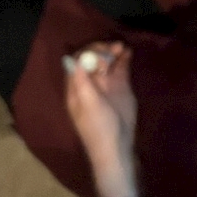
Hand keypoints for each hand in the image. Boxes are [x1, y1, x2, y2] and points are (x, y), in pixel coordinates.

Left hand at [65, 42, 138, 196]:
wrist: (118, 149)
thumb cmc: (99, 128)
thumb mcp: (89, 104)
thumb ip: (81, 81)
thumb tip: (69, 59)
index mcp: (77, 88)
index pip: (78, 62)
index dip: (88, 53)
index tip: (100, 52)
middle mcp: (91, 83)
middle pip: (93, 58)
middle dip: (102, 50)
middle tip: (114, 48)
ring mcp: (106, 84)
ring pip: (107, 61)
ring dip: (113, 51)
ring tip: (122, 48)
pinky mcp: (121, 87)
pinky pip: (121, 67)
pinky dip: (124, 58)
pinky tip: (128, 52)